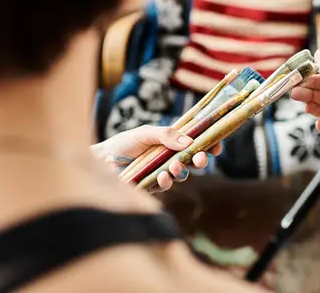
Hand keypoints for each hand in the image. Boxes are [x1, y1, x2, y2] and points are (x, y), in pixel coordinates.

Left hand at [90, 125, 221, 192]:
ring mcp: (163, 172)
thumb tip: (188, 141)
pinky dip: (167, 181)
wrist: (102, 160)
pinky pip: (166, 186)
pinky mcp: (153, 186)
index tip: (217, 146)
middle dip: (201, 160)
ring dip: (181, 170)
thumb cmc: (123, 143)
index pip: (196, 143)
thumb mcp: (144, 133)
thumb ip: (165, 135)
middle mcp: (170, 157)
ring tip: (173, 165)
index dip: (209, 144)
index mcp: (172, 142)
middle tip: (201, 159)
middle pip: (193, 160)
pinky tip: (162, 176)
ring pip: (182, 174)